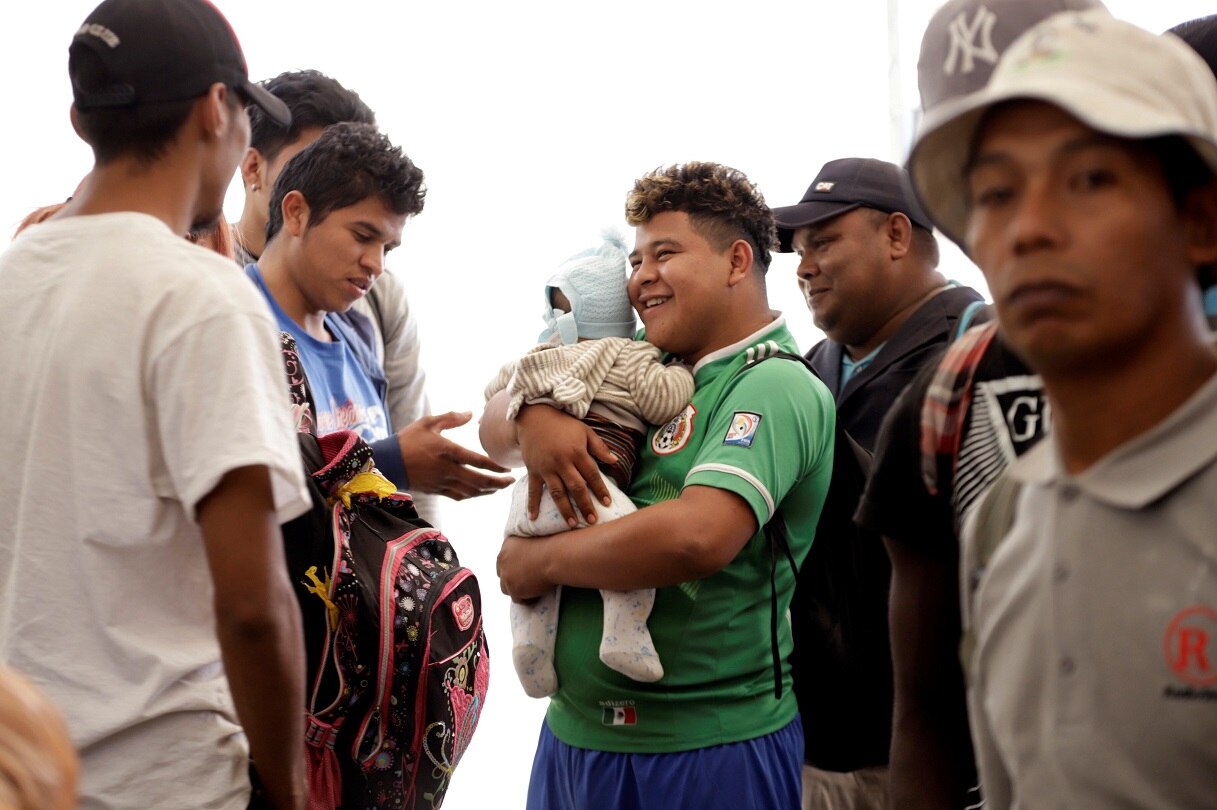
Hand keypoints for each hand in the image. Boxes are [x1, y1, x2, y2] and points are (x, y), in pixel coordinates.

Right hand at [396, 411, 513, 499]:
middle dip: (498, 483)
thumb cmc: (407, 440)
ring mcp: (442, 482)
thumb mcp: (428, 423)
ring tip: (499, 487)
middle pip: (478, 481)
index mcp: (447, 451)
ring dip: (488, 491)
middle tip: (511, 481)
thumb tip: (470, 414)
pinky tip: (480, 492)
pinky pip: (459, 496)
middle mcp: (447, 470)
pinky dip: (473, 495)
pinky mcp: (436, 490)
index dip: (495, 466)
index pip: (477, 461)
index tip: (508, 467)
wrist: (387, 463)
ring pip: (471, 492)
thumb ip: (451, 418)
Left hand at [497, 533, 553, 601]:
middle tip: (528, 581)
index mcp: (508, 544)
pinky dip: (527, 598)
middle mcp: (502, 559)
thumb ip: (525, 550)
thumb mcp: (534, 541)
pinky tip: (538, 595)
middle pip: (503, 575)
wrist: (555, 556)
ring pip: (507, 589)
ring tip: (534, 590)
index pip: (504, 560)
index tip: (524, 571)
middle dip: (513, 579)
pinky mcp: (513, 589)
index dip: (514, 567)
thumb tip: (529, 562)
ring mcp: (506, 575)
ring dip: (518, 590)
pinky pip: (518, 599)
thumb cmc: (552, 547)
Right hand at [516, 404, 616, 526]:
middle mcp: (562, 462)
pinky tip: (534, 518)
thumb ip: (599, 447)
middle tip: (592, 521)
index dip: (600, 489)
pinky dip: (533, 504)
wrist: (534, 416)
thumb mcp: (584, 430)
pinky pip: (533, 490)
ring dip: (565, 509)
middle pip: (576, 487)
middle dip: (585, 505)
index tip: (607, 503)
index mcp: (577, 452)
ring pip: (557, 492)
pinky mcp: (533, 470)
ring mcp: (546, 468)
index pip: (592, 475)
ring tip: (572, 524)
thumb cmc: (562, 424)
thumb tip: (614, 460)